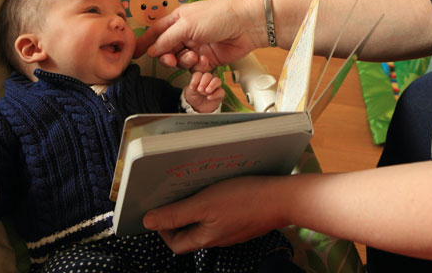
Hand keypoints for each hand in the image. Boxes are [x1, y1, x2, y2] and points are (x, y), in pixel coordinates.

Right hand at [135, 0, 263, 71]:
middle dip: (167, 57)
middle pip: (167, 50)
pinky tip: (206, 60)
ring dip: (185, 61)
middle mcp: (186, 33)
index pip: (156, 32)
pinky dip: (198, 67)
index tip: (135, 54)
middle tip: (171, 59)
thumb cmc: (218, 16)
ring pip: (180, 61)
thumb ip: (167, 39)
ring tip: (195, 56)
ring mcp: (197, 46)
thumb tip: (153, 51)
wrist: (247, 26)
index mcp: (178, 19)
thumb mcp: (187, 24)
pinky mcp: (209, 59)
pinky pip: (195, 68)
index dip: (145, 43)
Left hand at [143, 176, 286, 252]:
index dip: (163, 229)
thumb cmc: (244, 200)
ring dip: (198, 209)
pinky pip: (224, 217)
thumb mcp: (204, 204)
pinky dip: (216, 206)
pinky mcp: (245, 221)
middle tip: (177, 195)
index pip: (175, 244)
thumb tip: (148, 222)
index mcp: (206, 238)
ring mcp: (234, 231)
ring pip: (208, 224)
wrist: (283, 199)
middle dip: (180, 216)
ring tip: (197, 188)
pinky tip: (221, 189)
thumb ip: (176, 214)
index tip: (160, 209)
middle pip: (191, 233)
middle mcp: (219, 239)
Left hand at [184, 71, 224, 112]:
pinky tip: (209, 98)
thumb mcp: (189, 92)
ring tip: (207, 91)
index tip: (192, 88)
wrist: (198, 108)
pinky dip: (215, 94)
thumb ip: (192, 87)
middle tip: (200, 90)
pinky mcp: (220, 93)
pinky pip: (221, 91)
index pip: (198, 74)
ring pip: (217, 80)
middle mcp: (208, 80)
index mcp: (199, 78)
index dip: (195, 80)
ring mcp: (215, 86)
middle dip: (204, 82)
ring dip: (212, 85)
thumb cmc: (193, 97)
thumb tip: (195, 86)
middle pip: (208, 75)